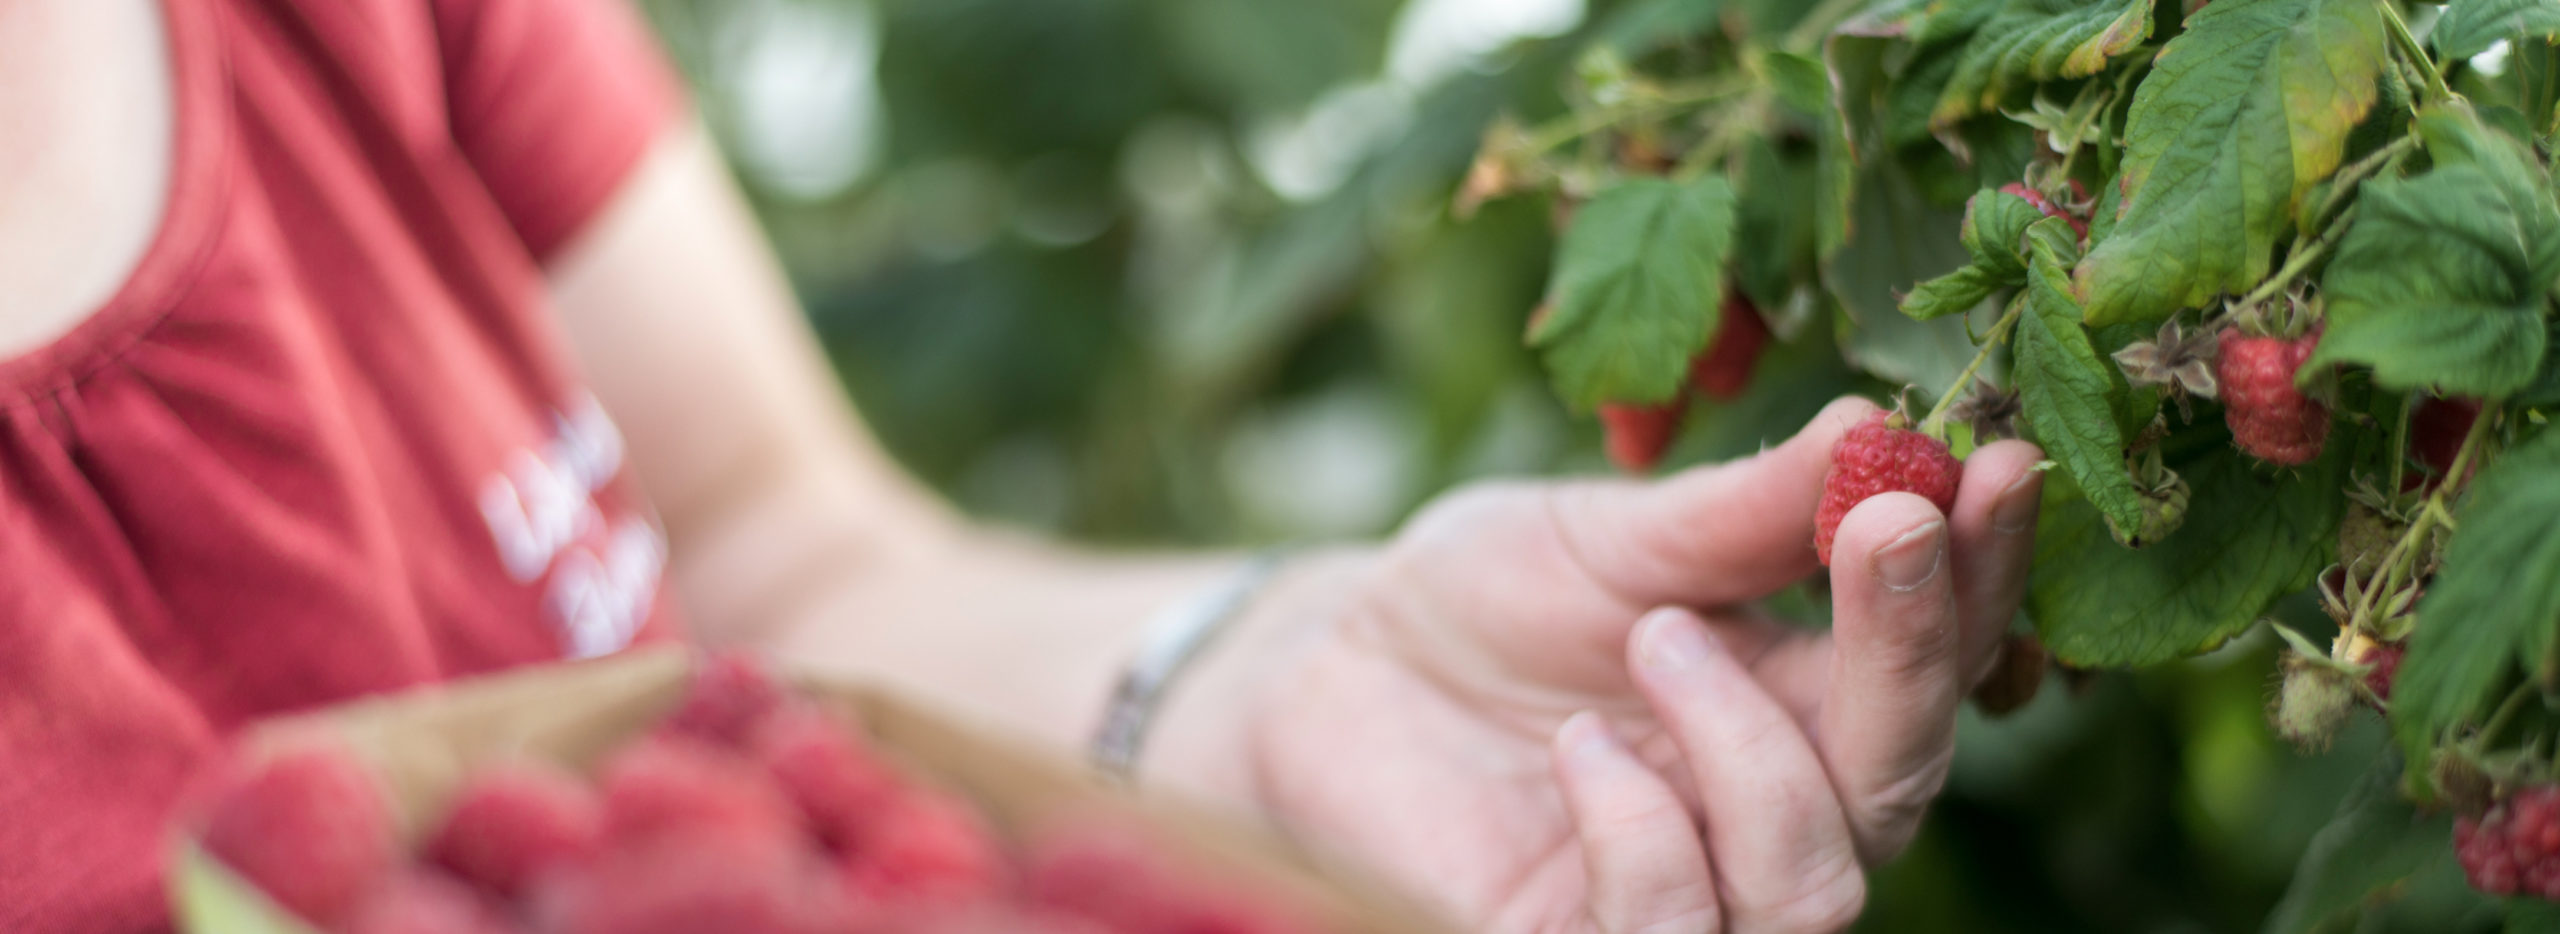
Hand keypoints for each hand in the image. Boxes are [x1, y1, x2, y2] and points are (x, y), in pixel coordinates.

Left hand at [1233, 398, 2044, 932]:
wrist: (1327, 674)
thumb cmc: (1482, 601)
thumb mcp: (1612, 535)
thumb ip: (1746, 508)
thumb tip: (1884, 425)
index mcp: (1806, 700)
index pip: (1943, 663)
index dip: (1987, 575)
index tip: (2004, 463)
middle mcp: (1770, 810)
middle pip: (1903, 780)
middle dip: (1913, 651)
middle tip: (1886, 524)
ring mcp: (1686, 893)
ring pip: (1815, 886)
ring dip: (1754, 750)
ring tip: (1655, 633)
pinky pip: (1670, 931)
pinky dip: (1643, 835)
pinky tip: (1582, 745)